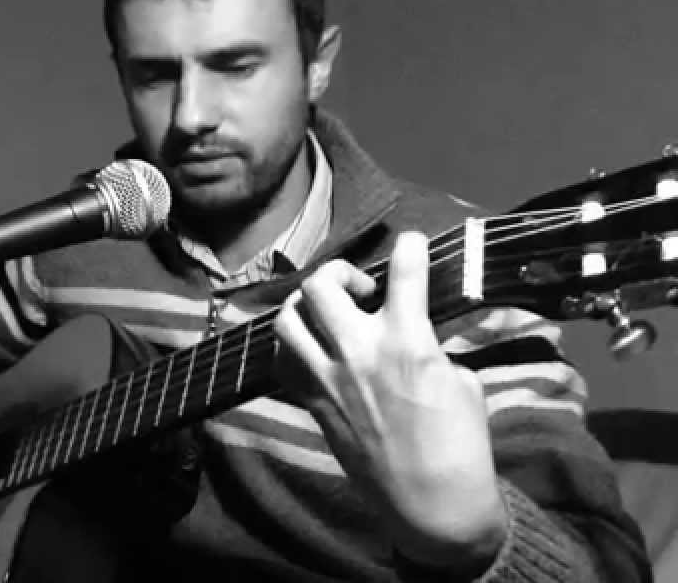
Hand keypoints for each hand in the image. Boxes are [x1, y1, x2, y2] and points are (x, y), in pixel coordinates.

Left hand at [273, 231, 507, 571]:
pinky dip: (292, 343)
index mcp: (408, 342)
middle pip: (322, 285)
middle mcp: (358, 353)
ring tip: (330, 313)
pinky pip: (283, 359)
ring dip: (307, 305)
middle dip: (340, 272)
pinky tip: (314, 345)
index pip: (403, 272)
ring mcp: (328, 378)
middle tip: (362, 289)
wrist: (432, 503)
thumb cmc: (461, 444)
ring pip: (289, 318)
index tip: (411, 242)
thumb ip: (430, 346)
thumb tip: (413, 332)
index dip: (409, 247)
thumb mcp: (461, 381)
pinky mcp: (312, 402)